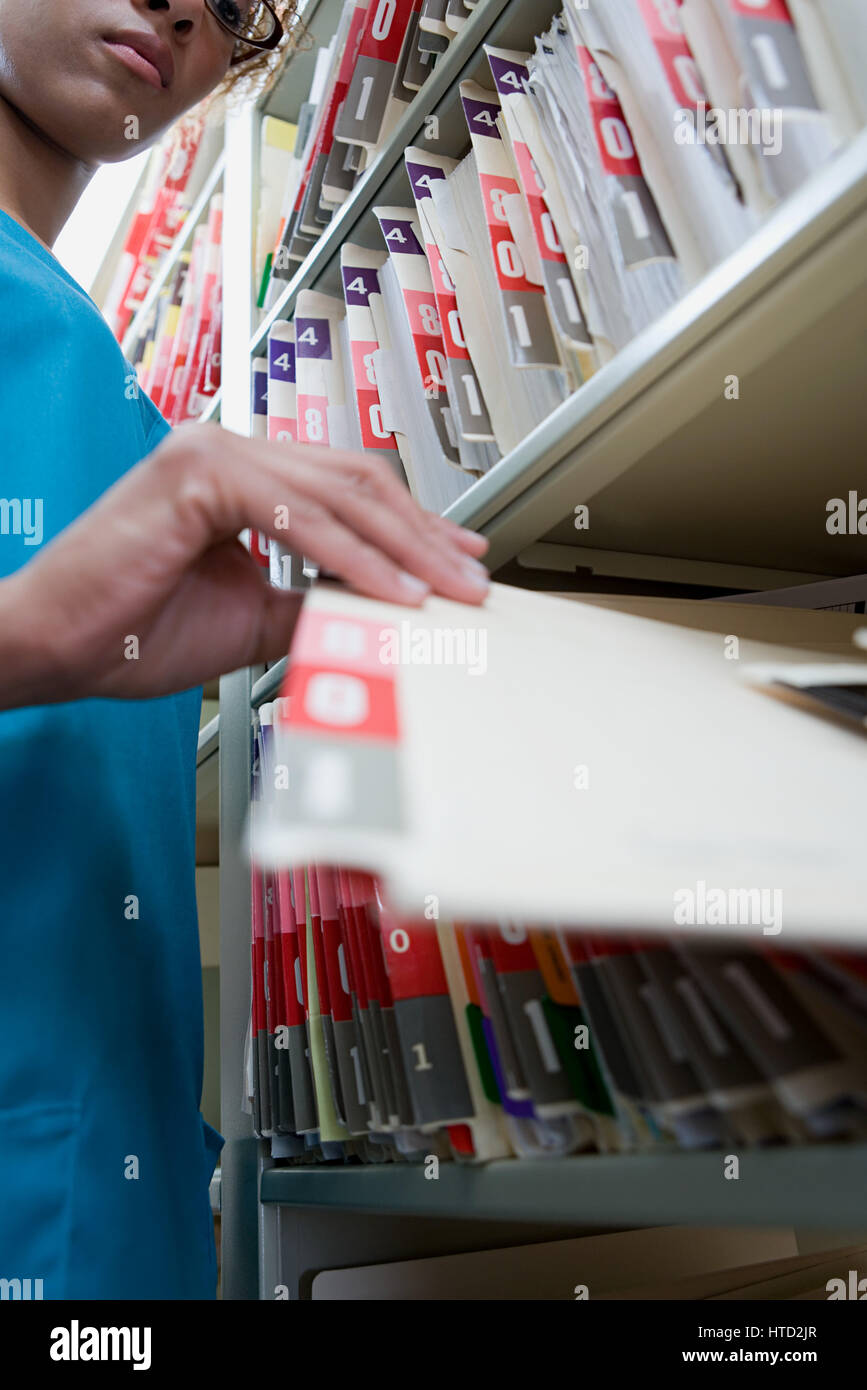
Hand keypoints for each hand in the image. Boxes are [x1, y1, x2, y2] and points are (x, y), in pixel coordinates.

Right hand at [0, 424, 489, 706]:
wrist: (53, 647)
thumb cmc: (129, 632)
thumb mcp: (249, 618)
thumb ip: (311, 602)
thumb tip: (377, 613)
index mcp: (239, 475)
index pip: (346, 488)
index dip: (409, 525)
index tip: (456, 558)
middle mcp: (228, 449)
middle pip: (355, 481)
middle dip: (423, 534)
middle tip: (470, 578)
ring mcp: (211, 452)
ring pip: (338, 492)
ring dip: (403, 546)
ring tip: (446, 589)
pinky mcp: (196, 473)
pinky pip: (300, 515)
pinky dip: (354, 555)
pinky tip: (393, 589)